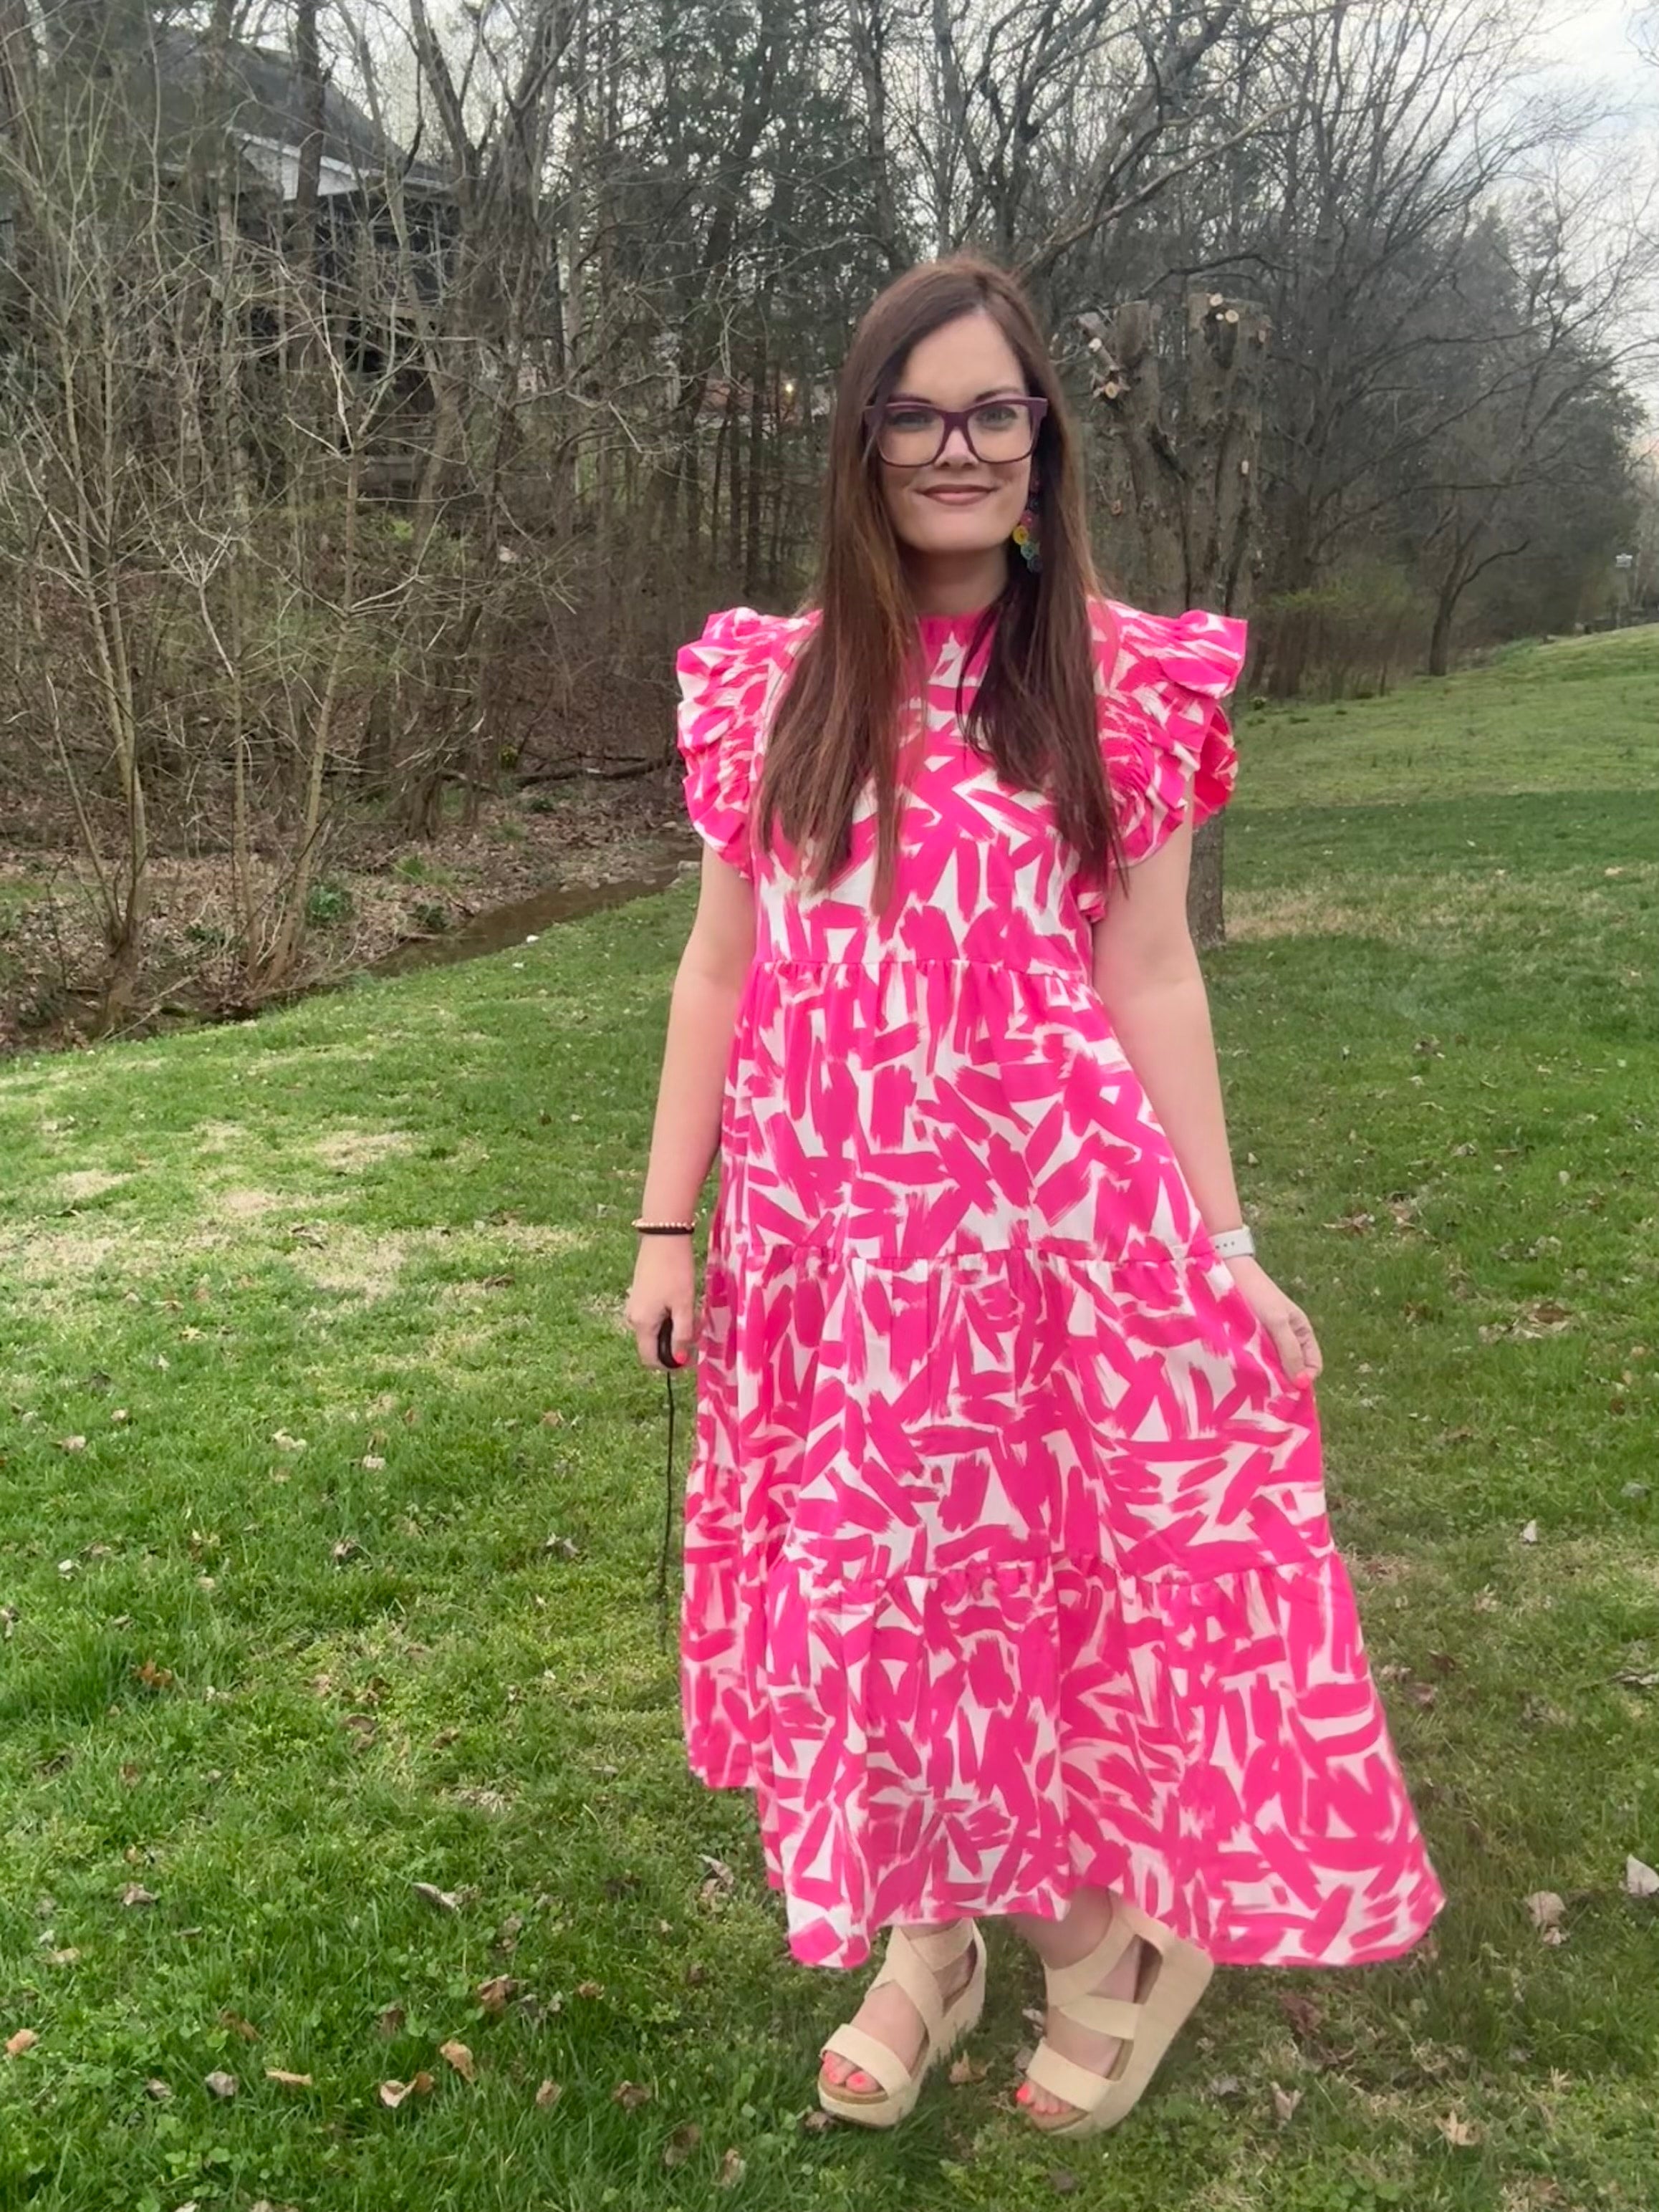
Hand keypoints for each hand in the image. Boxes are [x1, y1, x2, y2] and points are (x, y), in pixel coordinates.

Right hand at [625, 1236, 697, 1369]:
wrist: (663, 1237)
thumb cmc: (675, 1271)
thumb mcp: (684, 1305)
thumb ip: (682, 1335)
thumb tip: (679, 1358)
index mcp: (641, 1324)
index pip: (650, 1359)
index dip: (669, 1364)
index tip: (689, 1359)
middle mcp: (632, 1318)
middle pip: (653, 1345)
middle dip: (674, 1345)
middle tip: (696, 1332)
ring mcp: (634, 1306)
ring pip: (655, 1330)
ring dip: (673, 1330)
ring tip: (692, 1314)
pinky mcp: (639, 1295)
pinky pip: (653, 1317)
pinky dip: (668, 1317)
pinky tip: (682, 1303)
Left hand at [1223, 1255, 1321, 1383]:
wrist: (1230, 1274)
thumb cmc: (1258, 1295)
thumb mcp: (1278, 1323)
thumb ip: (1290, 1351)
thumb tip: (1302, 1384)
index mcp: (1302, 1332)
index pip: (1313, 1365)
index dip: (1304, 1379)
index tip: (1288, 1390)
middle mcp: (1288, 1338)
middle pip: (1293, 1369)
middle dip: (1285, 1380)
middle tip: (1268, 1390)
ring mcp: (1269, 1339)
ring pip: (1274, 1366)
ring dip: (1268, 1375)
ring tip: (1254, 1382)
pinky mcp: (1250, 1340)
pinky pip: (1258, 1360)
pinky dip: (1254, 1367)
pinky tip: (1244, 1371)